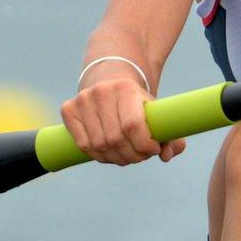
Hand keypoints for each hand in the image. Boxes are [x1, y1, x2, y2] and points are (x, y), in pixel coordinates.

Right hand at [60, 74, 184, 165]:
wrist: (110, 81)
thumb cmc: (138, 105)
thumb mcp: (156, 115)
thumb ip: (172, 138)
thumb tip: (165, 156)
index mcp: (126, 88)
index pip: (133, 125)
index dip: (144, 145)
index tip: (153, 150)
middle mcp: (102, 91)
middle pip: (116, 139)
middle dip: (133, 155)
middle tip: (140, 156)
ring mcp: (83, 99)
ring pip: (100, 146)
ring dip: (116, 159)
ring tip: (126, 155)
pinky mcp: (69, 109)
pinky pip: (84, 145)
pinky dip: (99, 156)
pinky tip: (109, 153)